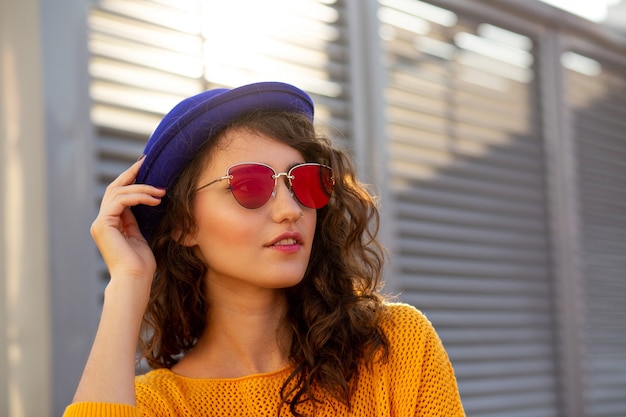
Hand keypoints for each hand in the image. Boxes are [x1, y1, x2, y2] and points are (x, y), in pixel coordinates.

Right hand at [90, 157, 165, 285]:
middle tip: (147, 162)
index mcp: (111, 223)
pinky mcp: (103, 224)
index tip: (145, 167)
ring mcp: (100, 222)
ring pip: (119, 193)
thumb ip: (137, 219)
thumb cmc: (142, 263)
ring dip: (142, 189)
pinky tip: (154, 199)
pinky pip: (120, 201)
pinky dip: (138, 196)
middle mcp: (102, 221)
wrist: (135, 279)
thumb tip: (145, 202)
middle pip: (115, 189)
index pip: (119, 195)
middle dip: (132, 174)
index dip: (131, 180)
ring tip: (161, 192)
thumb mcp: (141, 235)